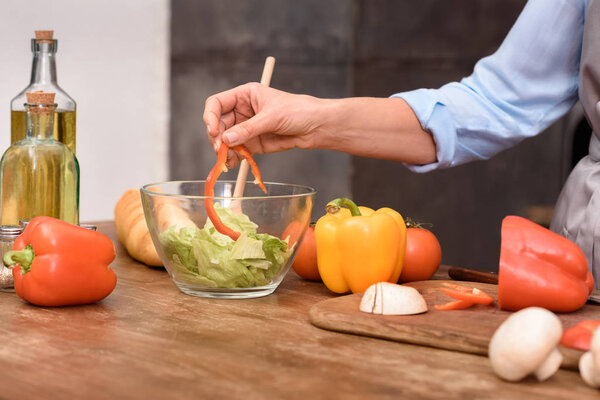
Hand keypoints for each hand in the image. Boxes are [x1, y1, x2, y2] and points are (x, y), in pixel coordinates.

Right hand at [203, 82, 321, 166]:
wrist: (315, 127)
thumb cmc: (297, 111)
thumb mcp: (272, 117)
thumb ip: (249, 128)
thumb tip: (227, 139)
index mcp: (244, 96)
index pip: (216, 103)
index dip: (210, 116)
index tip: (212, 131)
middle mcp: (241, 111)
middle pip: (218, 124)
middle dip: (217, 138)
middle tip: (221, 150)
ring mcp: (246, 128)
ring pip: (225, 140)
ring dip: (223, 151)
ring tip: (227, 160)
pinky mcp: (252, 144)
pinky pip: (236, 151)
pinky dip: (232, 159)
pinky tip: (232, 164)